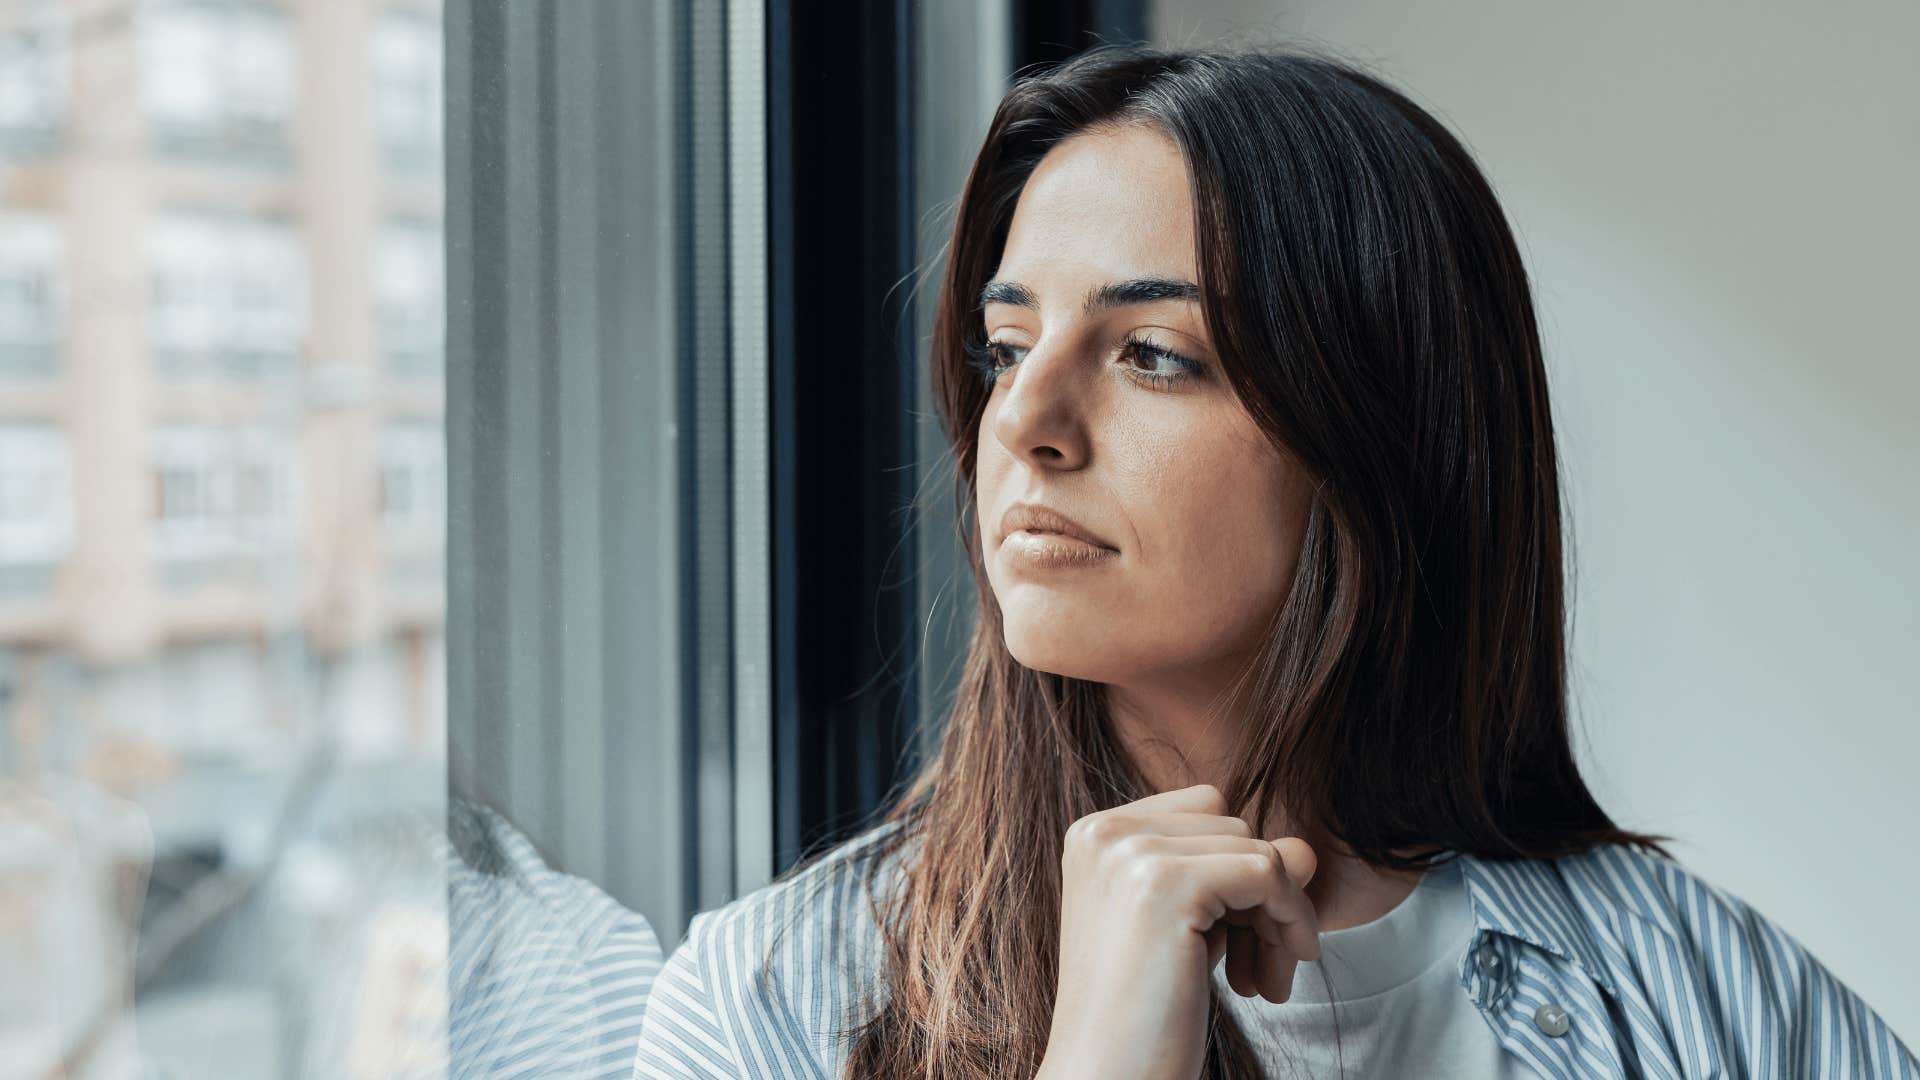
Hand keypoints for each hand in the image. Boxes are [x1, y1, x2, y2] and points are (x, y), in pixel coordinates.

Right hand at [1037, 783, 1319, 1079]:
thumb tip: (1306, 849)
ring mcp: (1130, 854)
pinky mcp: (1164, 884)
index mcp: (1094, 836)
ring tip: (1261, 983)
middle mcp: (1104, 833)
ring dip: (1278, 917)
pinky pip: (1269, 872)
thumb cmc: (1140, 1018)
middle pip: (1233, 826)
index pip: (1204, 811)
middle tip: (1256, 971)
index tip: (1236, 941)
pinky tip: (1270, 983)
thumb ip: (1236, 877)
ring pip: (1257, 849)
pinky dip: (1289, 922)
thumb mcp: (1189, 932)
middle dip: (1260, 898)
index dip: (1235, 871)